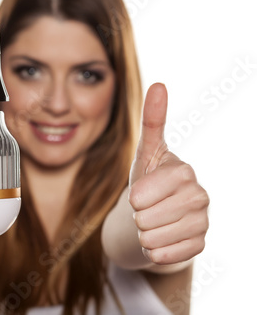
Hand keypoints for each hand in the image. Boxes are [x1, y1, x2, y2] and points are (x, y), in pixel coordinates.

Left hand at [129, 83, 208, 264]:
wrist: (154, 215)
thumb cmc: (148, 181)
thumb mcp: (144, 153)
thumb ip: (152, 121)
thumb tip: (160, 84)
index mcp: (184, 172)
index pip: (146, 191)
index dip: (137, 196)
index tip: (137, 196)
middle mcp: (199, 195)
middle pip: (148, 217)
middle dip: (136, 217)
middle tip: (143, 210)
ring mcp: (202, 222)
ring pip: (155, 238)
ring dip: (143, 234)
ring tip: (149, 224)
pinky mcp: (199, 245)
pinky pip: (165, 255)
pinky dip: (154, 251)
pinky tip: (159, 240)